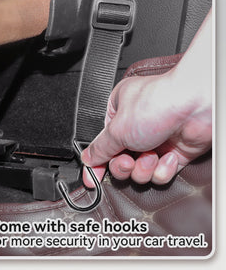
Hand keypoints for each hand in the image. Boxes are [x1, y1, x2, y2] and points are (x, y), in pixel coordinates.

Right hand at [80, 69, 211, 186]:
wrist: (194, 107)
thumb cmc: (156, 103)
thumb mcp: (118, 128)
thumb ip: (101, 148)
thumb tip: (88, 157)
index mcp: (118, 112)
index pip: (102, 143)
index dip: (96, 162)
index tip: (92, 179)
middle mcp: (136, 125)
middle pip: (120, 160)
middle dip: (124, 166)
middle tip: (127, 162)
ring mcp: (156, 140)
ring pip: (140, 170)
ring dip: (144, 168)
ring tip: (151, 156)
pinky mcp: (174, 153)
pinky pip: (161, 173)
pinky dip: (163, 169)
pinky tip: (167, 157)